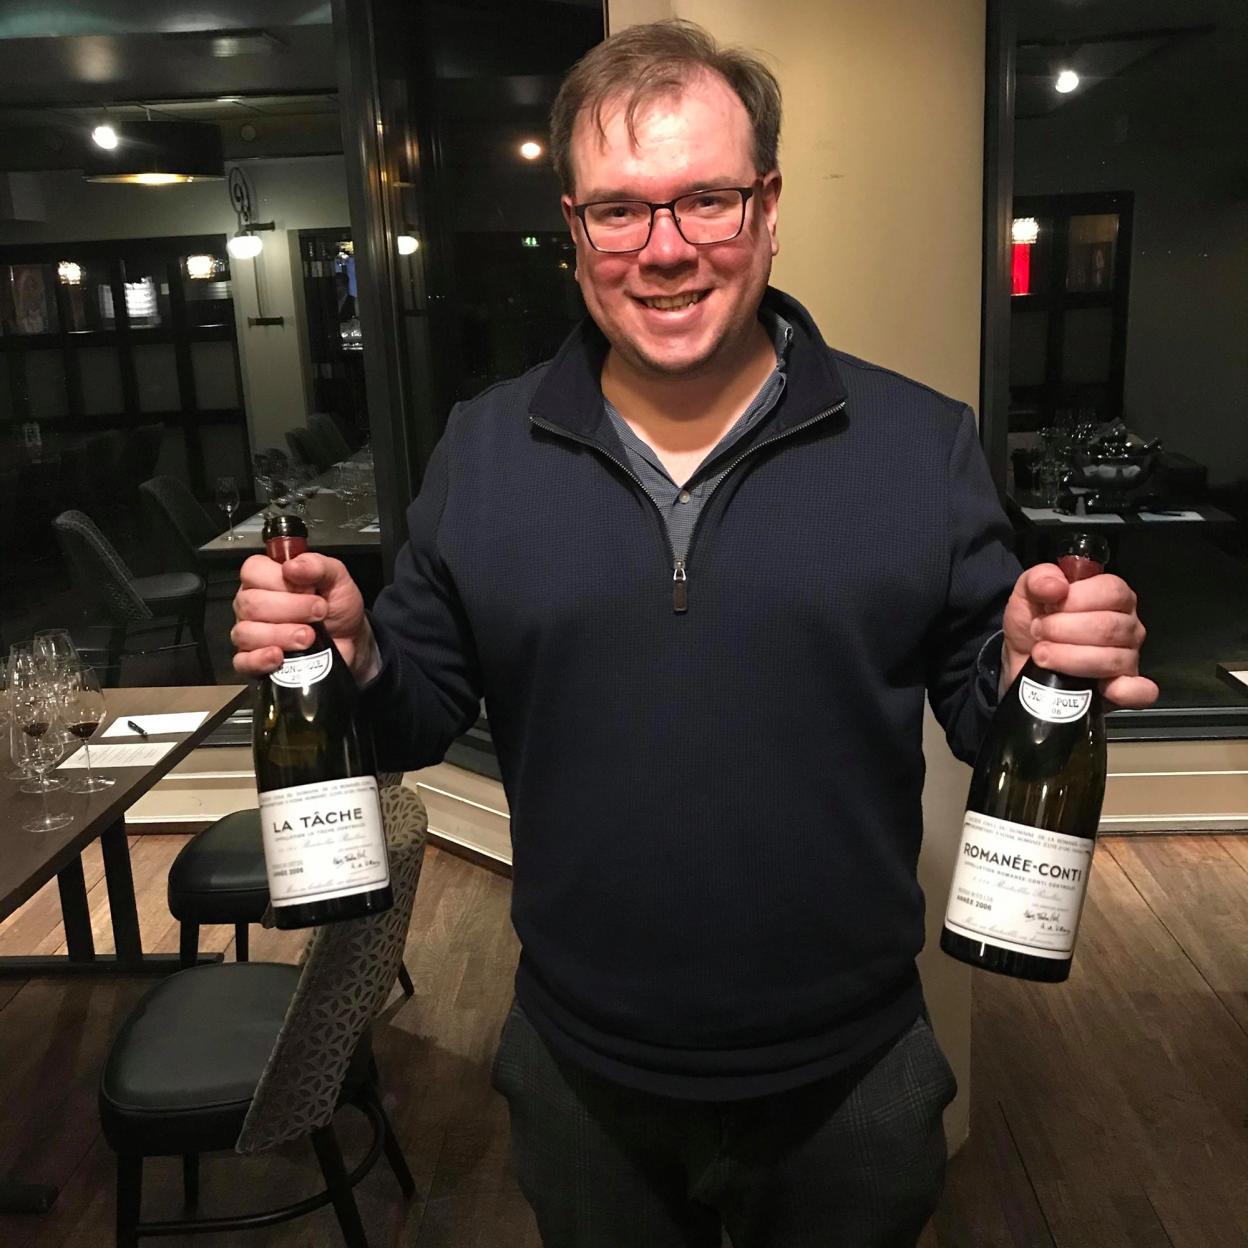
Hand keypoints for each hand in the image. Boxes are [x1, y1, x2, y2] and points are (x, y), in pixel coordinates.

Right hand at [231, 553, 377, 682]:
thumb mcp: (337, 578)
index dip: (279, 580)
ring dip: (281, 635)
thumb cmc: (337, 607)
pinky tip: (279, 656)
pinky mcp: (253, 660)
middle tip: (318, 613)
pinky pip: (243, 662)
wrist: (350, 640)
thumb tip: (292, 566)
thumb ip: (317, 565)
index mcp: (266, 578)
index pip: (252, 571)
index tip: (309, 589)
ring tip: (308, 637)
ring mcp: (249, 633)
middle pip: (250, 603)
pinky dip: (260, 660)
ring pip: (246, 633)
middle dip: (290, 609)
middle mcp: (252, 604)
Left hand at [1001, 563, 1157, 708]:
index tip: (1046, 610)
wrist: (1020, 662)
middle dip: (1063, 631)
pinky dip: (1125, 692)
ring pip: (1112, 658)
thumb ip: (1039, 579)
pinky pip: (1140, 692)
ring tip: (1043, 656)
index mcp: (1112, 596)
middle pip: (1110, 626)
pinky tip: (1104, 688)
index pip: (1112, 592)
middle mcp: (1127, 625)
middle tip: (1039, 634)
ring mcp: (1129, 658)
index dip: (1074, 601)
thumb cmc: (1032, 624)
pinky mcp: (1123, 689)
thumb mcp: (1027, 593)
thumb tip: (1056, 586)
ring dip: (1068, 658)